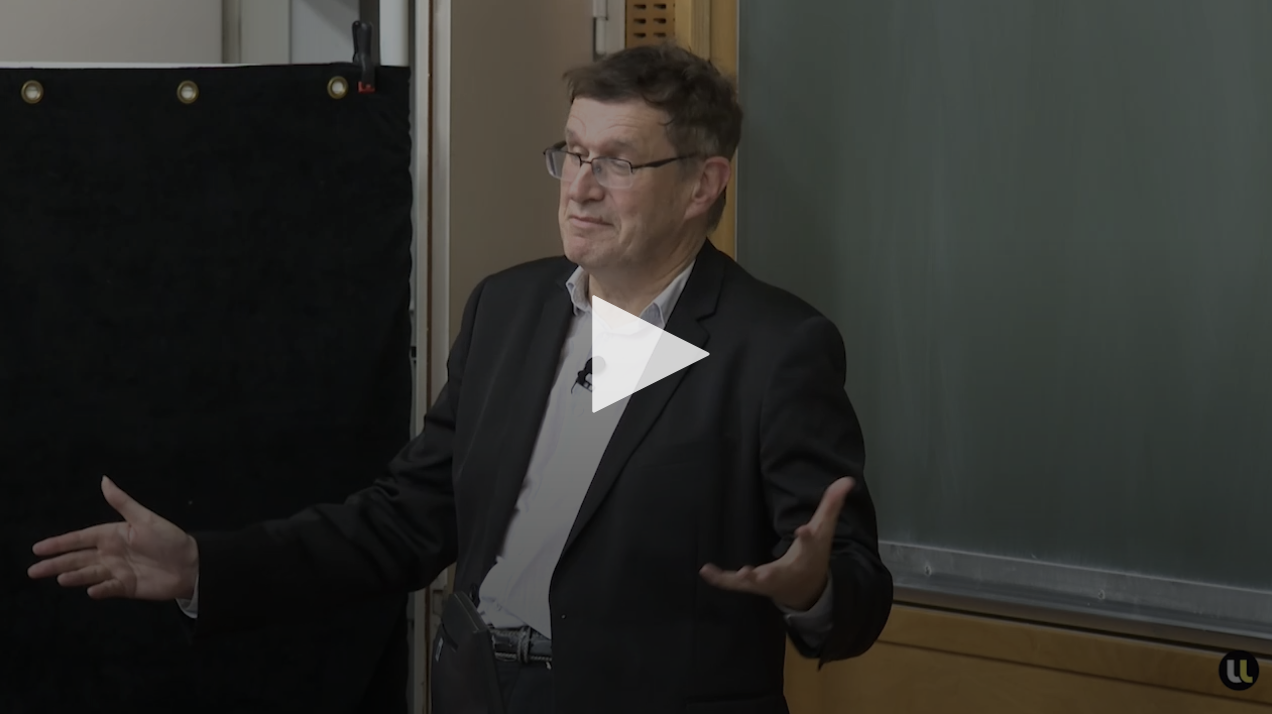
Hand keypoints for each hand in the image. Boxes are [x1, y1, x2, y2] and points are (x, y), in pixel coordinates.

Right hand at [27, 476, 198, 600]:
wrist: (191, 564)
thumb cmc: (169, 538)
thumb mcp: (145, 518)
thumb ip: (123, 502)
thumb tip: (104, 480)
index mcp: (113, 535)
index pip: (80, 539)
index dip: (59, 543)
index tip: (38, 548)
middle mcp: (110, 553)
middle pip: (78, 558)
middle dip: (55, 563)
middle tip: (32, 570)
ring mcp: (117, 571)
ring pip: (89, 573)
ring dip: (75, 576)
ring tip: (60, 577)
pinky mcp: (126, 587)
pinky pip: (109, 588)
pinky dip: (100, 589)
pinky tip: (91, 590)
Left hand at [700, 476, 853, 610]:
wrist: (807, 590)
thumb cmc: (815, 555)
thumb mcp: (825, 530)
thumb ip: (832, 505)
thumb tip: (847, 479)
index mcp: (807, 554)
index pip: (810, 543)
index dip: (808, 536)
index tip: (804, 529)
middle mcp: (788, 570)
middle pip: (780, 570)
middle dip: (771, 572)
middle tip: (760, 572)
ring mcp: (769, 581)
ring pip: (758, 582)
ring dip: (747, 579)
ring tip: (739, 574)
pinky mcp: (754, 585)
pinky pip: (735, 584)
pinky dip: (721, 579)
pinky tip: (705, 570)